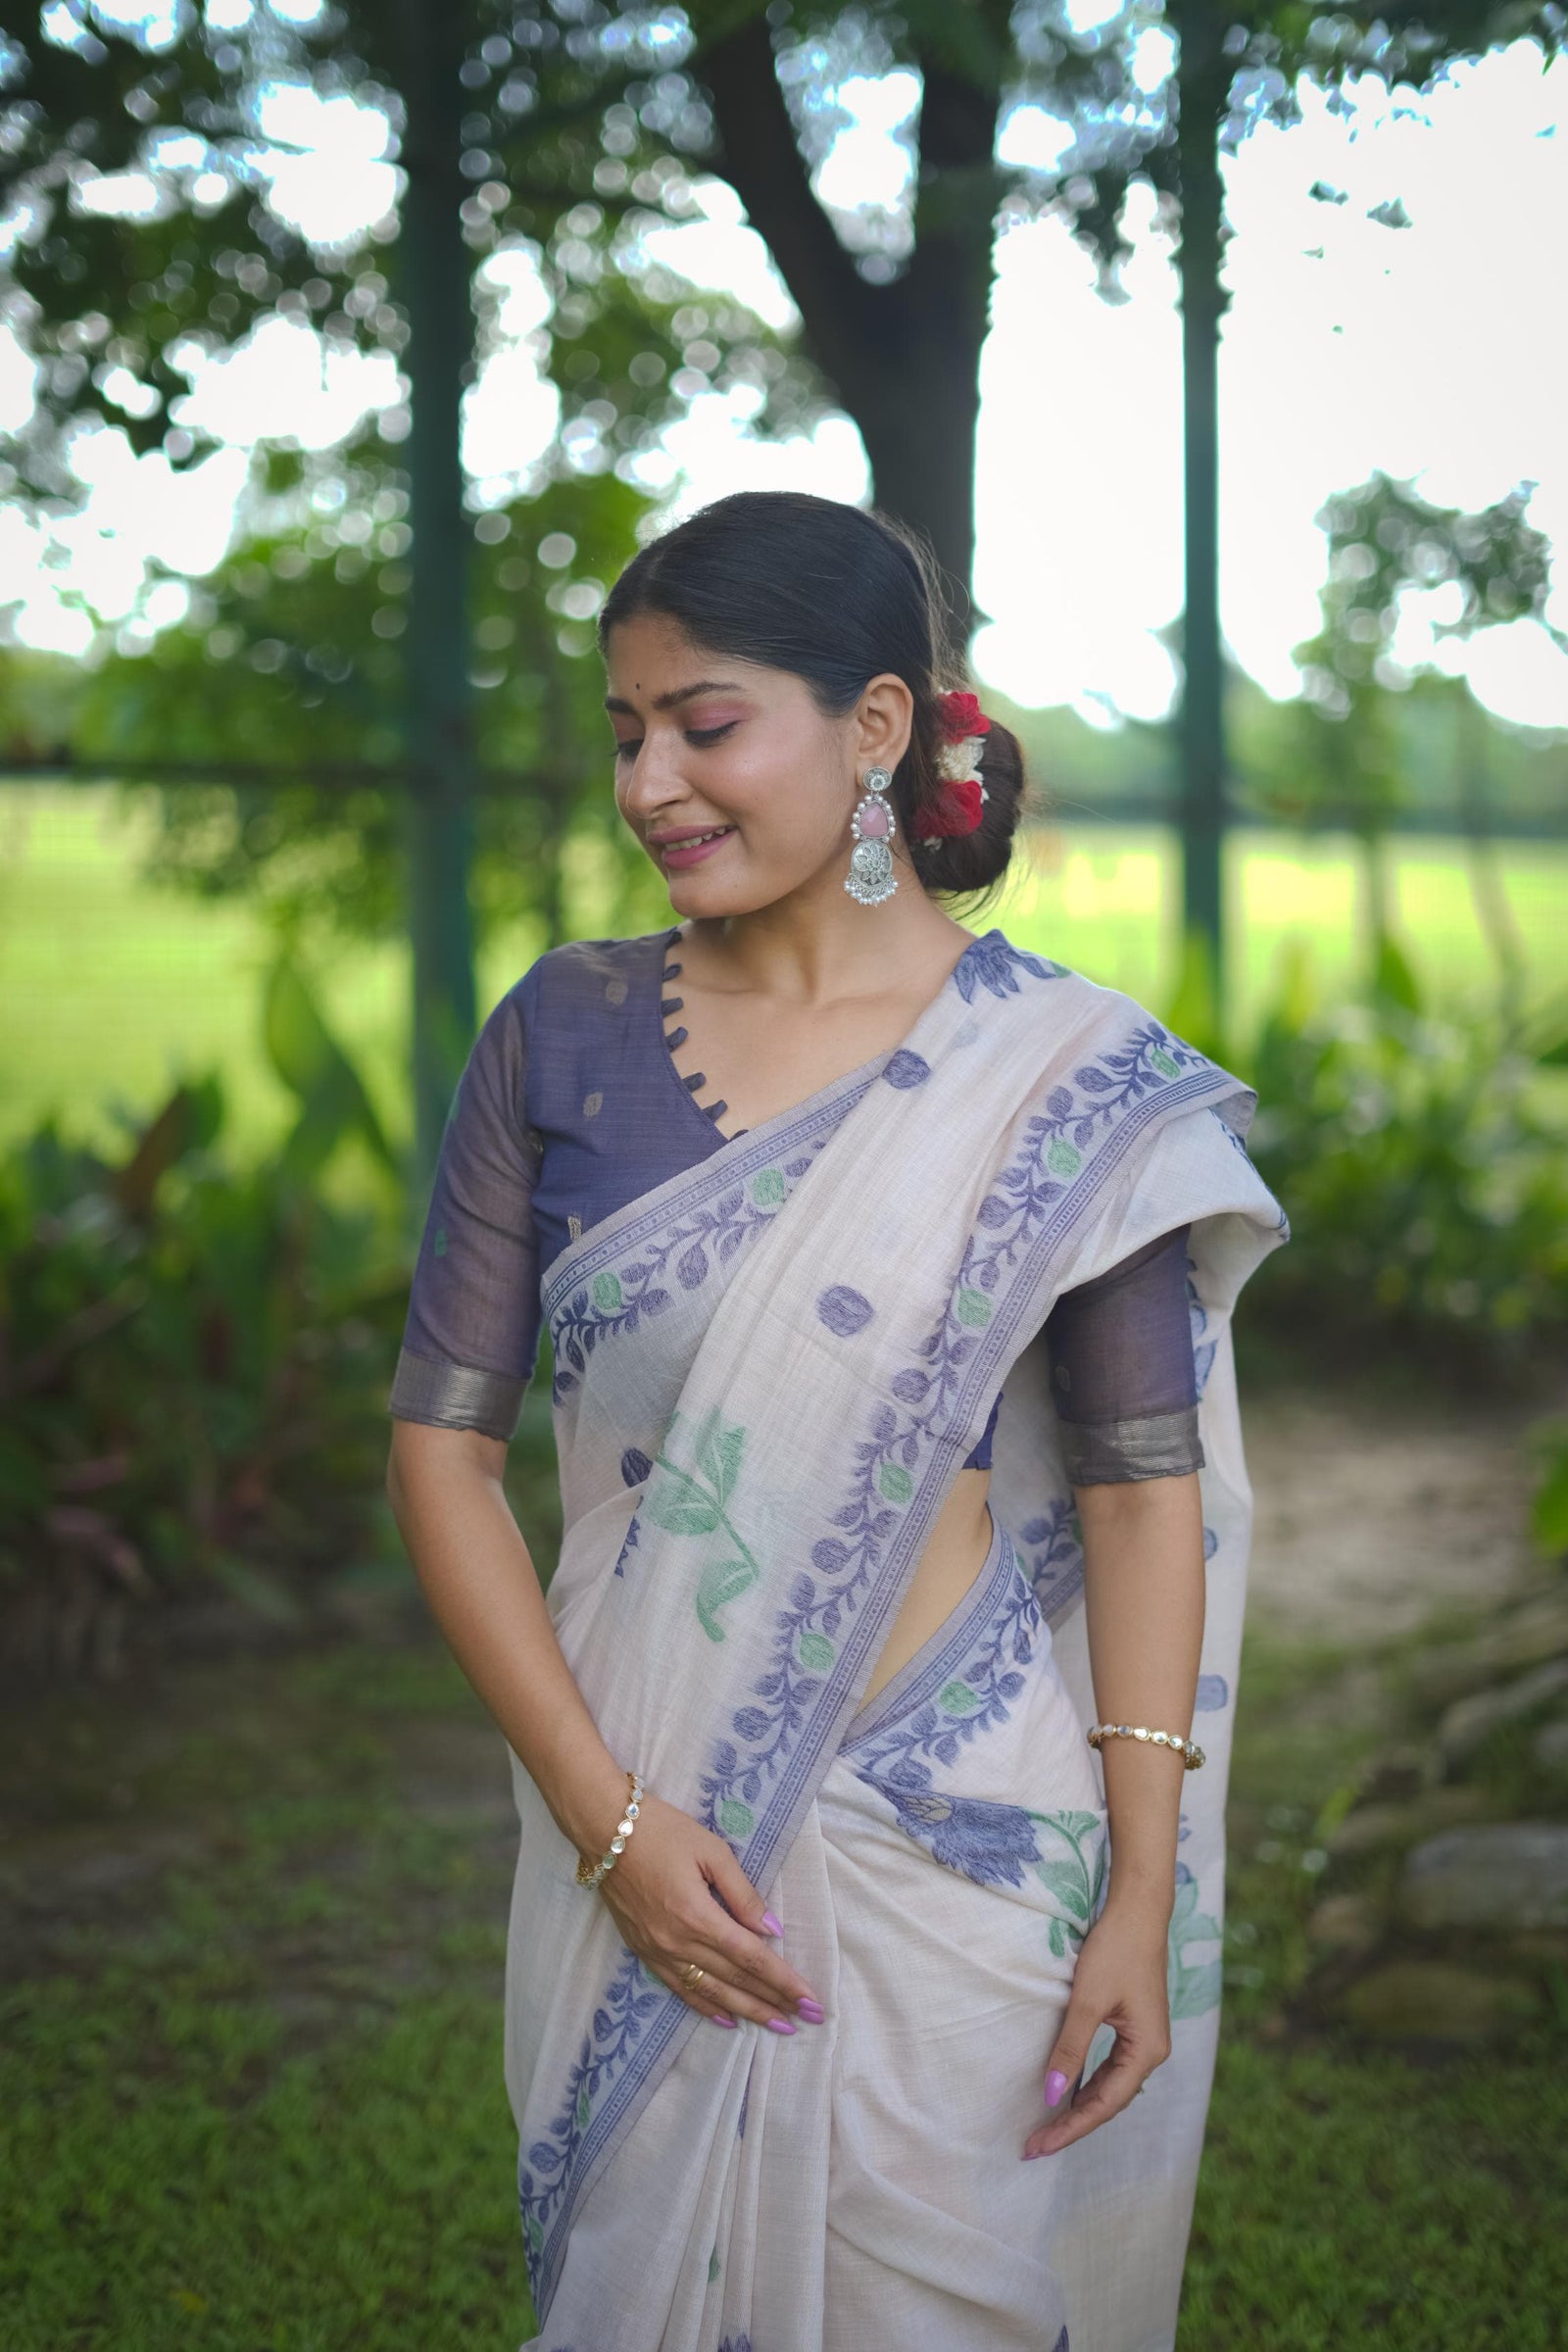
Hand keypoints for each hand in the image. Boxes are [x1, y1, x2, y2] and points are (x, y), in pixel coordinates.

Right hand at [595, 1790, 825, 2035]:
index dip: (783, 1980)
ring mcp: (658, 1951)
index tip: (811, 2000)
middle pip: (734, 1980)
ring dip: (746, 2012)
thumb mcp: (711, 1850)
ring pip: (710, 1992)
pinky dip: (705, 2007)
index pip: (751, 1957)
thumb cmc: (663, 1831)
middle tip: (806, 2019)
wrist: (604, 1831)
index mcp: (698, 1915)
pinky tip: (726, 2019)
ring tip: (776, 2025)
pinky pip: (679, 1989)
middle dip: (773, 2001)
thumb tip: (771, 1929)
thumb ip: (742, 1892)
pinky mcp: (643, 1952)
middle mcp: (678, 1942)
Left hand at [1023, 1897, 1170, 2158]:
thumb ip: (1070, 2049)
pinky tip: (1069, 2092)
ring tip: (1047, 2128)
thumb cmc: (1115, 1951)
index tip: (1038, 2147)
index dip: (1070, 2128)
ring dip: (1080, 2107)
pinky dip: (1089, 2083)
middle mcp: (1152, 2052)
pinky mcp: (1135, 2026)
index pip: (1105, 2105)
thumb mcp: (1087, 2001)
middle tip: (1034, 2146)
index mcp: (1147, 2052)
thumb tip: (1052, 2095)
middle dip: (1073, 2124)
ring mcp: (1145, 2040)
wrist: (1138, 1911)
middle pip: (1109, 2101)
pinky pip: (1110, 2067)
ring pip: (1110, 2086)